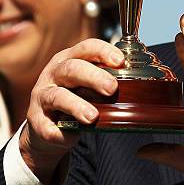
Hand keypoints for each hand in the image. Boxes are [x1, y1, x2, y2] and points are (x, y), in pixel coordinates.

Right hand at [19, 38, 123, 184]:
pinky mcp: (36, 120)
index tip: (121, 61)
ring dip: (76, 105)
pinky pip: (44, 125)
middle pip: (72, 68)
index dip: (103, 51)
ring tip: (93, 117)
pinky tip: (70, 137)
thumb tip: (147, 85)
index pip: (86, 47)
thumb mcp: (90, 85)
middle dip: (93, 77)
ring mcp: (42, 96)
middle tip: (112, 88)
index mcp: (70, 59)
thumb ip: (109, 80)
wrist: (47, 126)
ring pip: (57, 96)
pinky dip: (57, 132)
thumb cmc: (77, 98)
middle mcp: (54, 73)